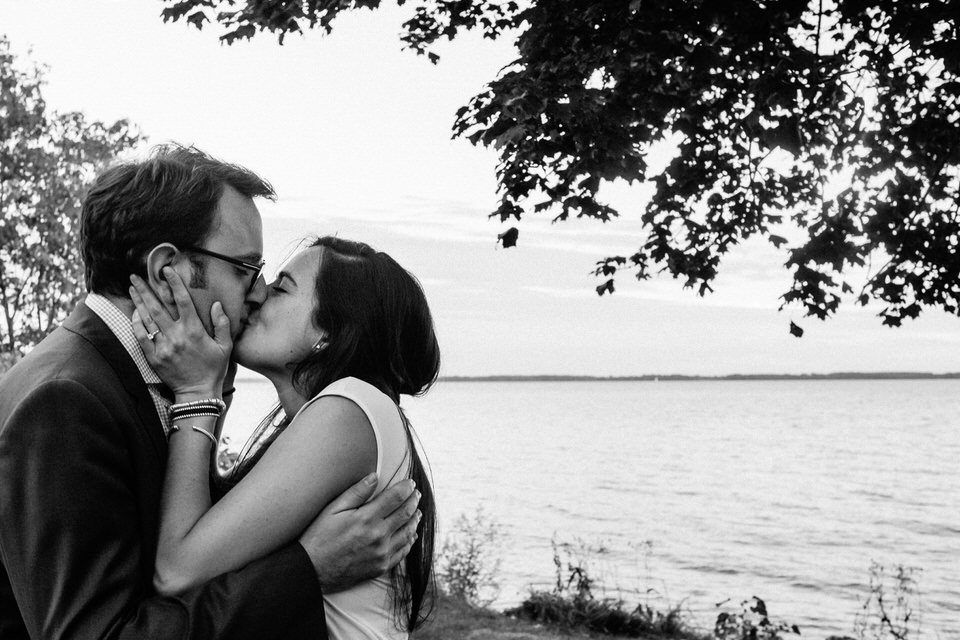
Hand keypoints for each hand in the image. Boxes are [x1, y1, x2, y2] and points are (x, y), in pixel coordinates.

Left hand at [130, 268, 231, 398]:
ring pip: (147, 319)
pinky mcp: (154, 357)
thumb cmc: (214, 368)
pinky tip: (133, 313)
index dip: (174, 283)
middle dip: (145, 289)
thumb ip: (222, 324)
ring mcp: (163, 346)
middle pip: (157, 307)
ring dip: (138, 302)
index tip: (166, 270)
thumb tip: (216, 304)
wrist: (198, 393)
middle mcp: (177, 335)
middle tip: (135, 276)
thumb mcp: (225, 346)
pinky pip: (140, 337)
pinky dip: (135, 323)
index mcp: (194, 330)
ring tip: (131, 288)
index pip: (182, 300)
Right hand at [299, 474, 420, 591]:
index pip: (396, 497)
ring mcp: (382, 553)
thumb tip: (375, 476)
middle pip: (406, 513)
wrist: (312, 571)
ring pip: (408, 532)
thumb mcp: (333, 510)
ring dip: (415, 519)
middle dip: (413, 500)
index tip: (410, 483)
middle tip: (416, 494)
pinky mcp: (381, 567)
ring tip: (417, 511)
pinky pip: (403, 551)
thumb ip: (356, 492)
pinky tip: (411, 534)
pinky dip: (410, 540)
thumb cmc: (319, 537)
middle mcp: (378, 536)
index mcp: (366, 518)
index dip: (406, 488)